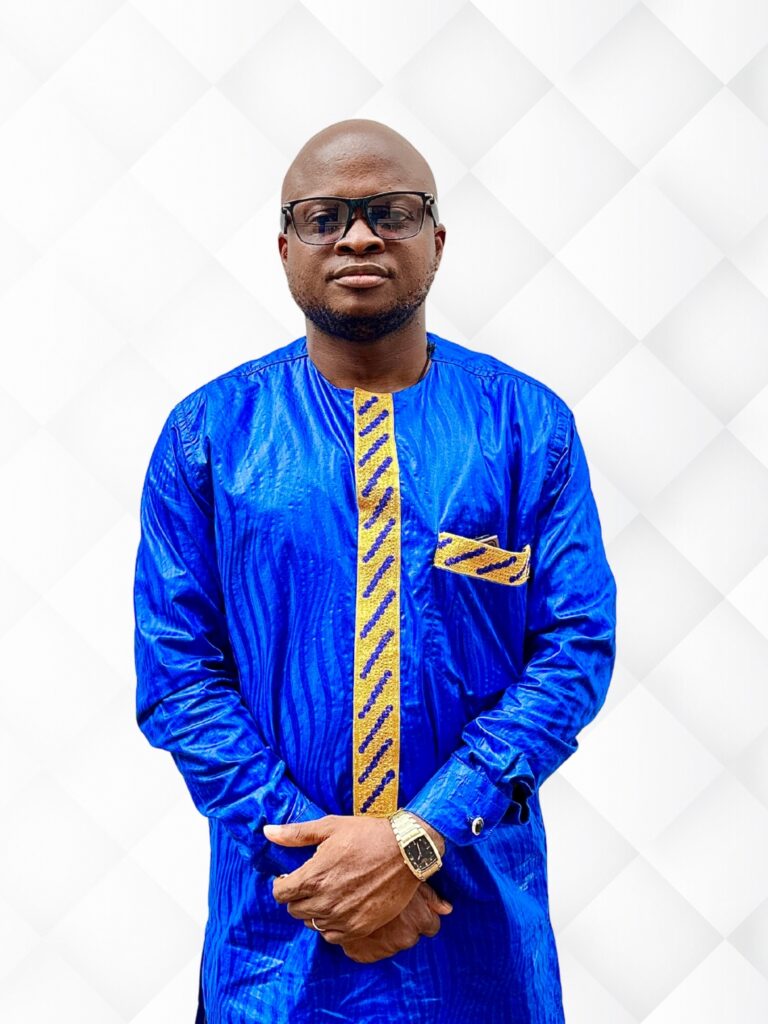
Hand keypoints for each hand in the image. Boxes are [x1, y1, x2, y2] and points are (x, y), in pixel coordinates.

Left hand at [265, 814, 442, 943]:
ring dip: (314, 910)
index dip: (283, 883)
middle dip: (298, 896)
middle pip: (293, 910)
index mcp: (314, 876)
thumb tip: (268, 832)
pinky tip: (340, 907)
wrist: (407, 851)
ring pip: (312, 923)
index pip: (280, 893)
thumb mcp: (330, 827)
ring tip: (329, 893)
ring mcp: (342, 917)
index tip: (292, 877)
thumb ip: (296, 834)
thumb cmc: (367, 835)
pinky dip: (331, 925)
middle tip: (313, 883)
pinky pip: (332, 936)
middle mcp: (325, 901)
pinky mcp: (359, 927)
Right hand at [340, 881, 452, 963]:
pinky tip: (361, 925)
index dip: (420, 915)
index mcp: (421, 920)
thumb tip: (448, 910)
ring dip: (384, 933)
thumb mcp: (411, 878)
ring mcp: (384, 948)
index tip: (408, 907)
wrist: (348, 878)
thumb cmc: (384, 871)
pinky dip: (365, 941)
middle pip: (410, 935)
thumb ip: (431, 897)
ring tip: (373, 914)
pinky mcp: (362, 954)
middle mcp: (406, 938)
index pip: (431, 926)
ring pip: (389, 943)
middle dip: (402, 925)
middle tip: (389, 908)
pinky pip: (367, 952)